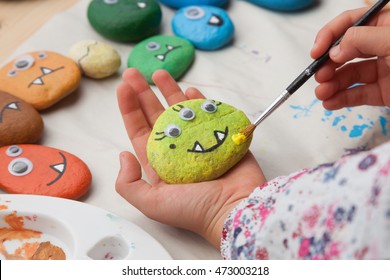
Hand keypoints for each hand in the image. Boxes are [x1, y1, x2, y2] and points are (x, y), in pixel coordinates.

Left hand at [116, 68, 265, 247]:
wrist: (235, 209)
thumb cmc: (194, 209)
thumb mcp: (152, 203)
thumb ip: (129, 183)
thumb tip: (123, 155)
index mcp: (160, 164)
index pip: (140, 131)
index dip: (129, 109)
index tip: (123, 88)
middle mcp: (177, 151)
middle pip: (157, 116)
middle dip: (144, 94)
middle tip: (134, 73)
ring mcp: (200, 142)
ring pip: (181, 112)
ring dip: (170, 92)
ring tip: (159, 73)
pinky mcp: (222, 137)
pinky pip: (209, 114)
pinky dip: (200, 101)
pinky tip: (191, 90)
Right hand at [311, 8, 389, 109]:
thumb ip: (362, 39)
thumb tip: (335, 50)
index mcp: (386, 24)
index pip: (350, 23)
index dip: (329, 36)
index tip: (315, 52)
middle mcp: (381, 45)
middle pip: (344, 51)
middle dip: (327, 64)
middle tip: (319, 75)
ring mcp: (383, 69)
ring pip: (348, 75)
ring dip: (331, 85)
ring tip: (322, 94)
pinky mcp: (384, 92)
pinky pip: (358, 94)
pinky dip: (342, 99)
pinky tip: (330, 103)